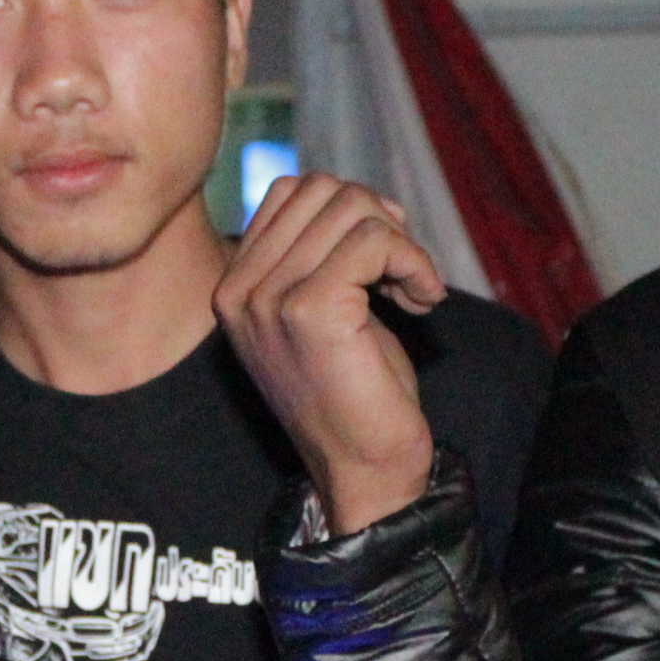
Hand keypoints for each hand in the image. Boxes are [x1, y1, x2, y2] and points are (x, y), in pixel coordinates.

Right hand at [212, 170, 443, 533]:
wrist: (364, 470)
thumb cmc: (356, 393)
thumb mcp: (322, 313)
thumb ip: (318, 255)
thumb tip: (358, 198)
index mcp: (234, 286)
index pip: (291, 191)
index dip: (351, 211)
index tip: (382, 261)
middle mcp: (240, 290)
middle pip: (322, 190)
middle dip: (379, 220)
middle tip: (403, 272)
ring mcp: (269, 299)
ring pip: (352, 209)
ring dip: (402, 243)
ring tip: (413, 289)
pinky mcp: (310, 310)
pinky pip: (375, 241)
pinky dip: (414, 262)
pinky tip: (424, 300)